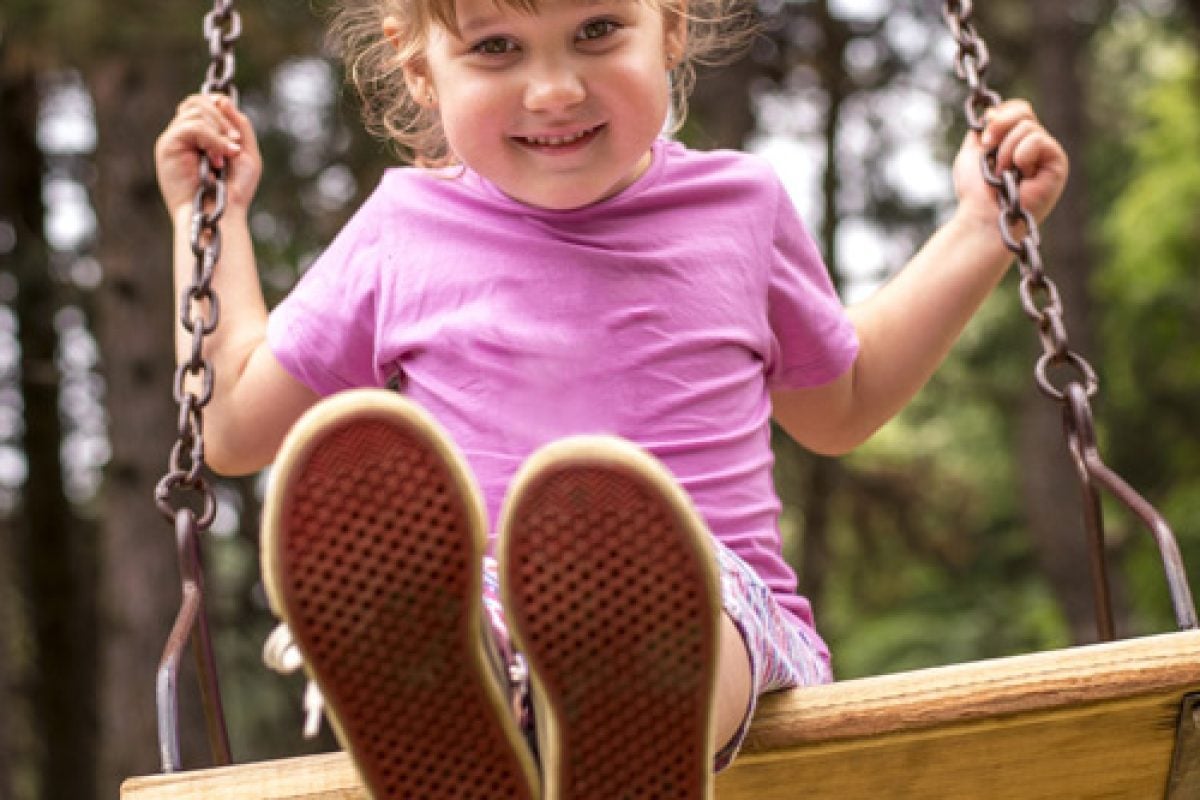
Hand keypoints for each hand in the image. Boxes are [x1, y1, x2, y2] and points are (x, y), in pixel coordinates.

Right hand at [155, 93, 261, 217]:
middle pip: (197, 102)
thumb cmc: (234, 191)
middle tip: (235, 146)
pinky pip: (191, 126)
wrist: (222, 213)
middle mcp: (184, 135)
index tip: (236, 135)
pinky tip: (219, 158)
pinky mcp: (167, 146)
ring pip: (195, 111)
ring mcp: (174, 140)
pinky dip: (211, 138)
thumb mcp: (246, 153)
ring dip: (218, 132)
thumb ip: (239, 125)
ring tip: (226, 158)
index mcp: (200, 136)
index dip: (221, 108)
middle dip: (222, 119)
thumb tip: (222, 99)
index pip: (204, 103)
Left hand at [951, 99, 1068, 227]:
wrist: (982, 216)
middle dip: (999, 128)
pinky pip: (1039, 140)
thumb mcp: (972, 152)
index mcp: (1017, 141)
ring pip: (1028, 126)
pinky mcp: (1058, 163)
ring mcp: (1047, 154)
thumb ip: (984, 129)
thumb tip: (994, 110)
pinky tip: (1020, 174)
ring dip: (1006, 150)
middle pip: (1024, 112)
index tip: (983, 139)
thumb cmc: (976, 192)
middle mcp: (1034, 145)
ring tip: (1002, 174)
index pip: (1017, 109)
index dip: (999, 117)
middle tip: (987, 151)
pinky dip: (1022, 154)